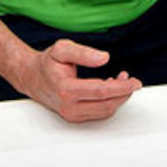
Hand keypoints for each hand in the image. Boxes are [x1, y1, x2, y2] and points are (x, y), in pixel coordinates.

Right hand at [14, 40, 141, 122]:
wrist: (31, 77)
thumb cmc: (47, 63)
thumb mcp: (62, 49)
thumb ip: (83, 52)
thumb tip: (104, 58)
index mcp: (65, 89)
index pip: (101, 91)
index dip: (122, 87)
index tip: (135, 81)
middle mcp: (68, 106)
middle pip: (106, 105)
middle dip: (124, 93)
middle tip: (132, 80)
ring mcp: (71, 114)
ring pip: (104, 112)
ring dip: (118, 98)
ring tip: (121, 80)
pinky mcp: (74, 117)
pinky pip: (99, 114)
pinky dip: (109, 103)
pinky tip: (111, 89)